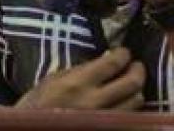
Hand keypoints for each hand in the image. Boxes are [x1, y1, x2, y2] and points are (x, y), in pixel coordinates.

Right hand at [15, 47, 144, 109]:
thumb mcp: (52, 80)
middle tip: (135, 66)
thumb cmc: (35, 107)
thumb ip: (79, 70)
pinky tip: (125, 105)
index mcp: (78, 84)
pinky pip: (128, 120)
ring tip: (131, 87)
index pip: (114, 62)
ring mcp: (102, 121)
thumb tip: (105, 60)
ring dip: (136, 92)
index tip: (124, 53)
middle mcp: (94, 103)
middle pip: (132, 83)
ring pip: (135, 103)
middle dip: (138, 71)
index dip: (124, 54)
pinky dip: (130, 111)